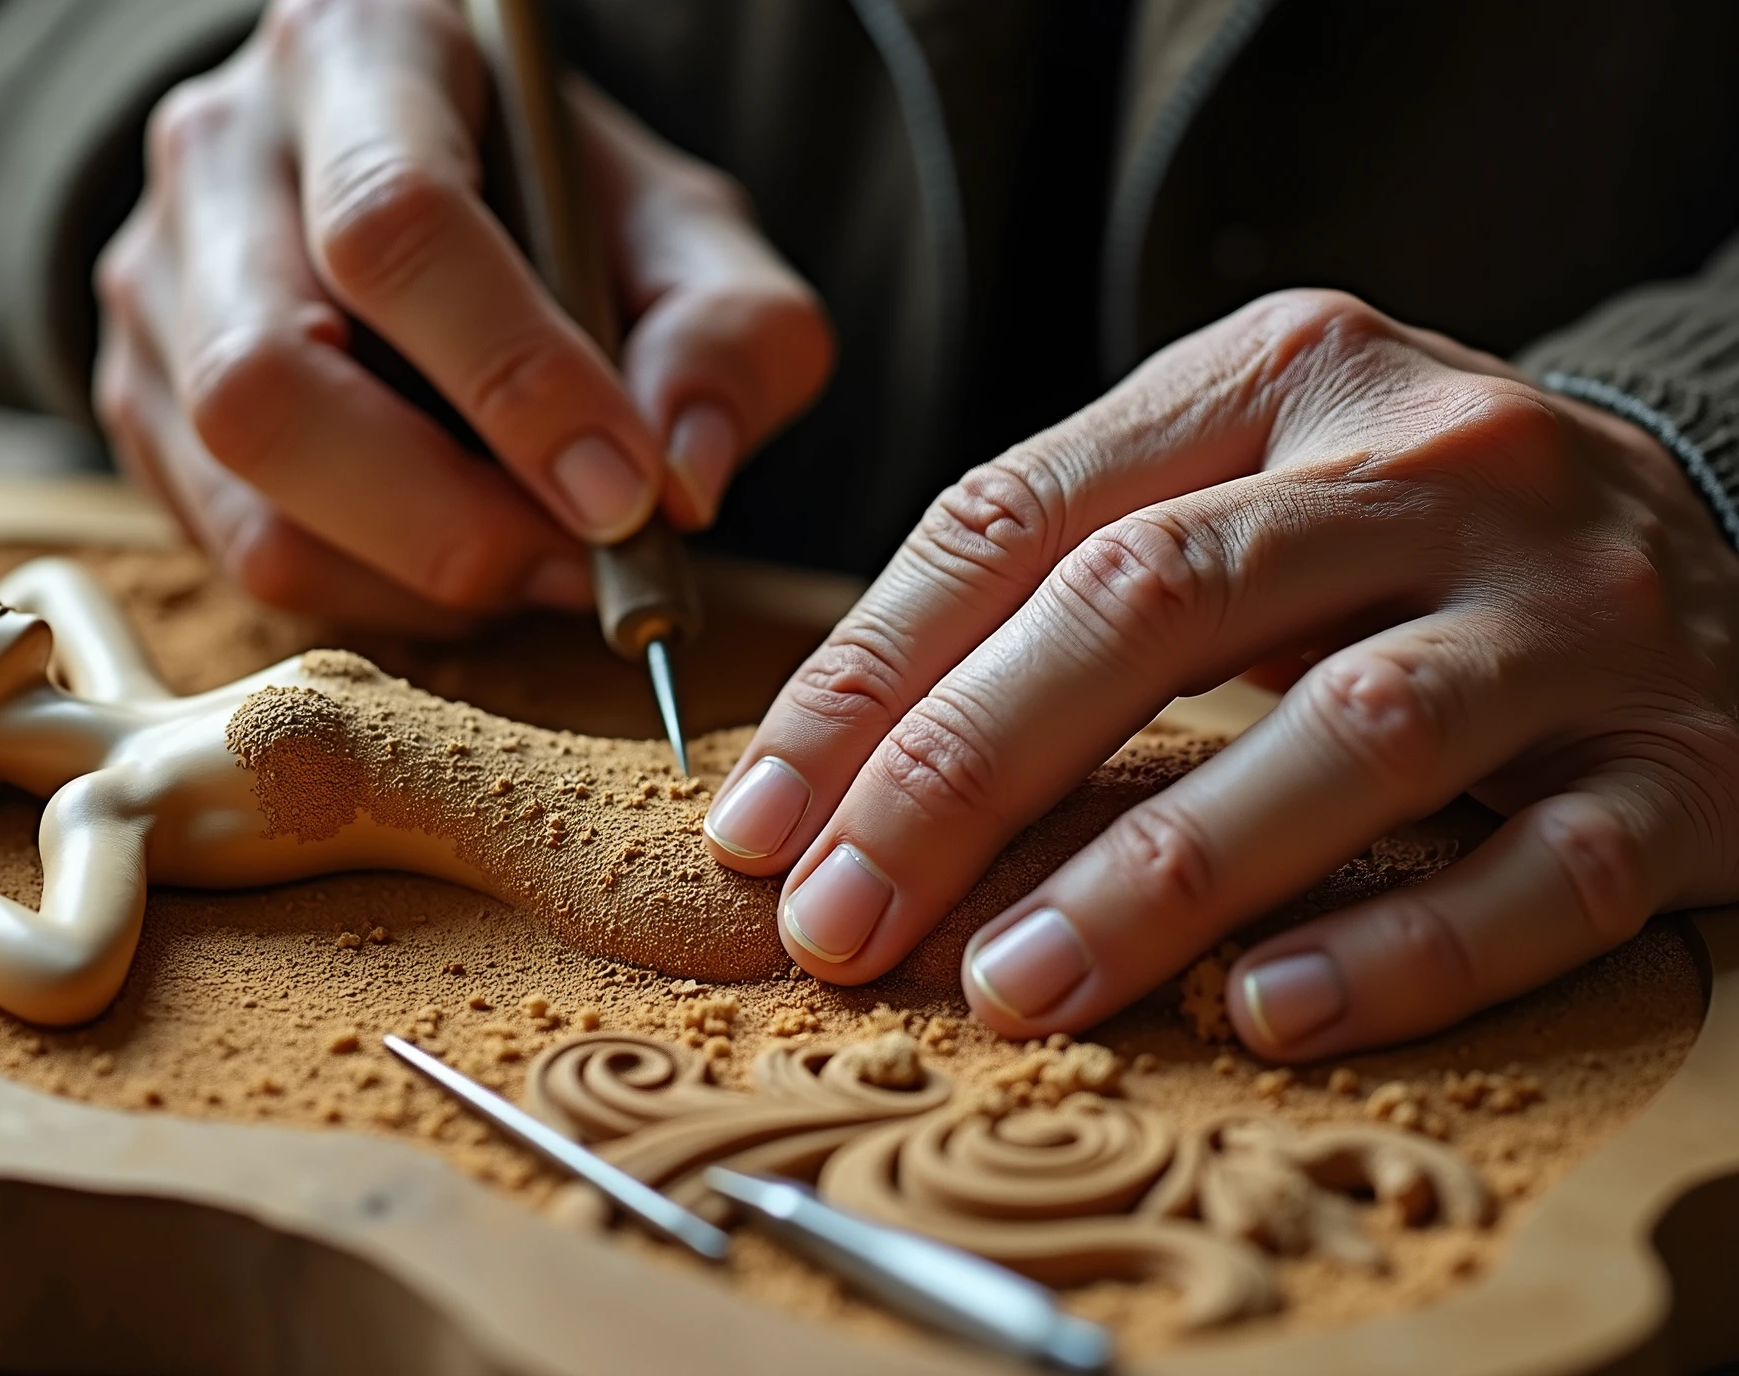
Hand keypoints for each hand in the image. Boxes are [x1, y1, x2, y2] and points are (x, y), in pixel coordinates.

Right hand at [94, 0, 831, 631]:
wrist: (437, 192)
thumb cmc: (567, 207)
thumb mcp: (685, 233)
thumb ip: (728, 336)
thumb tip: (683, 483)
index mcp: (362, 53)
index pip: (394, 223)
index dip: (513, 378)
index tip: (624, 493)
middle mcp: (221, 153)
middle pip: (269, 377)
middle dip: (446, 517)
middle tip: (583, 565)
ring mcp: (156, 281)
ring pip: (240, 485)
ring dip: (412, 573)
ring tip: (537, 565)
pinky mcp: (139, 395)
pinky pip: (236, 546)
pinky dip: (372, 591)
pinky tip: (461, 559)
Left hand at [705, 289, 1738, 1060]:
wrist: (1727, 536)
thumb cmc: (1411, 539)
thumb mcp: (1247, 487)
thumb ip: (1070, 582)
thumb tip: (844, 774)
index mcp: (1280, 375)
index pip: (1018, 516)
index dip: (868, 679)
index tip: (761, 821)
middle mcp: (1430, 466)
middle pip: (1150, 609)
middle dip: (958, 776)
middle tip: (837, 923)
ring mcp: (1570, 613)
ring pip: (1342, 738)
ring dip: (1152, 876)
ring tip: (1007, 986)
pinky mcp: (1687, 763)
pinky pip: (1541, 874)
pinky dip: (1394, 950)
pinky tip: (1258, 1015)